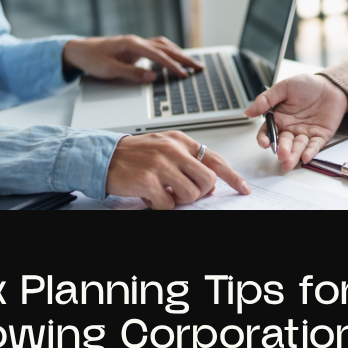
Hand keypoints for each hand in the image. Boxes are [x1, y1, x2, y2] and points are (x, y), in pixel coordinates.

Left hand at [63, 35, 203, 81]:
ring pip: (163, 46)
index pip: (158, 55)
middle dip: (184, 58)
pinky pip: (157, 49)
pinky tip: (175, 59)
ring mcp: (137, 44)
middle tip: (199, 67)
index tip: (184, 74)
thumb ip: (131, 73)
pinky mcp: (135, 48)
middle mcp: (136, 41)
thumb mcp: (109, 70)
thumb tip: (152, 77)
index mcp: (131, 44)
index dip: (172, 66)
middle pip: (166, 48)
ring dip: (179, 54)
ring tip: (192, 64)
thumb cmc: (91, 59)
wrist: (79, 50)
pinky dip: (169, 53)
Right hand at [105, 131, 249, 209]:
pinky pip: (168, 204)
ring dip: (178, 200)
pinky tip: (149, 196)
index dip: (233, 177)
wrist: (103, 157)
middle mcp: (172, 149)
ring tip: (163, 192)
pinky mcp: (147, 180)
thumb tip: (211, 183)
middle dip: (199, 193)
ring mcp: (160, 164)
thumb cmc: (135, 155)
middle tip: (182, 193)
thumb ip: (188, 161)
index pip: (216, 159)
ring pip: (191, 194)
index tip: (243, 188)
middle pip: (207, 181)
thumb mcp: (164, 149)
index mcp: (180, 141)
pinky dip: (160, 206)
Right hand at [243, 74, 347, 170]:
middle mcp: (291, 128)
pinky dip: (310, 152)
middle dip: (282, 150)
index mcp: (280, 118)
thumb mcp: (283, 87)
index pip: (268, 132)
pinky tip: (305, 157)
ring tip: (289, 162)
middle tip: (282, 154)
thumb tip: (248, 112)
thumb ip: (266, 100)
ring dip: (294, 155)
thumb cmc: (307, 85)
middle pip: (284, 143)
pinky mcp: (320, 136)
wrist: (330, 84)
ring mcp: (305, 133)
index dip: (265, 139)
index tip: (265, 142)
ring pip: (298, 147)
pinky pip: (315, 146)